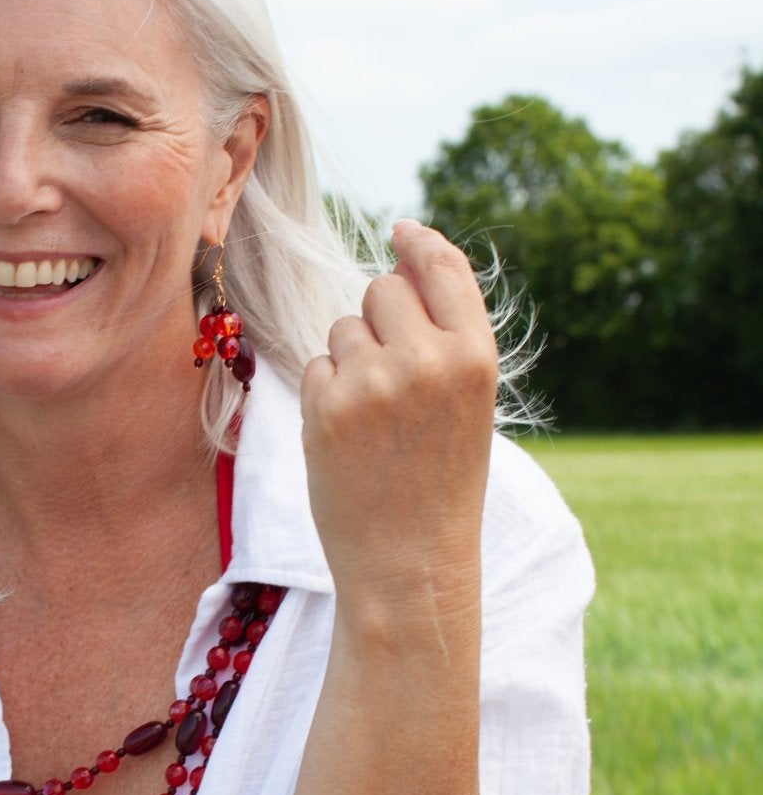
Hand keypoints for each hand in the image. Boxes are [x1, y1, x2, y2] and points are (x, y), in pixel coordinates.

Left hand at [300, 220, 497, 625]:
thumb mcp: (466, 402)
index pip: (442, 268)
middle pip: (382, 289)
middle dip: (379, 318)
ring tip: (374, 419)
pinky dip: (326, 393)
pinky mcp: (329, 405)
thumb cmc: (440, 482)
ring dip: (350, 359)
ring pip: (344, 326)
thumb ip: (444, 334)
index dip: (418, 243)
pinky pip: (316, 365)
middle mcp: (429, 359)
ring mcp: (375, 381)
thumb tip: (401, 256)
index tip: (400, 231)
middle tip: (390, 377)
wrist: (410, 563)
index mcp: (476, 356)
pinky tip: (348, 437)